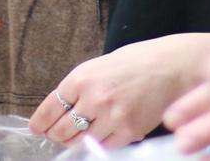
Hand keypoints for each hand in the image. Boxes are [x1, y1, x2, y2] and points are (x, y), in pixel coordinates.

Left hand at [31, 33, 209, 148]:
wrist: (172, 67)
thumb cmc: (137, 63)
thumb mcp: (100, 66)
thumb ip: (80, 87)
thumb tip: (61, 109)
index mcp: (82, 77)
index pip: (51, 108)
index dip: (40, 122)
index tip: (37, 128)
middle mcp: (94, 98)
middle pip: (62, 129)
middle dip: (56, 135)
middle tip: (56, 135)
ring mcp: (111, 116)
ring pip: (81, 142)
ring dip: (76, 142)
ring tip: (77, 137)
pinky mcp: (129, 131)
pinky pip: (105, 147)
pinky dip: (100, 145)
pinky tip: (102, 137)